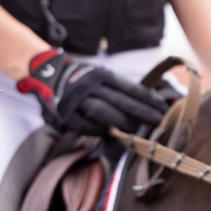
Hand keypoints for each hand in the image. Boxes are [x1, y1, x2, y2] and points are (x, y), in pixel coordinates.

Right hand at [17, 48, 169, 135]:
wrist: (46, 75)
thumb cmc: (82, 78)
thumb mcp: (100, 75)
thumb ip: (119, 88)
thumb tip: (148, 101)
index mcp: (102, 75)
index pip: (130, 88)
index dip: (148, 100)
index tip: (164, 108)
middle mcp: (90, 86)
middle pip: (120, 101)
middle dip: (142, 113)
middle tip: (158, 122)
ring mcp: (77, 101)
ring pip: (104, 113)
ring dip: (123, 123)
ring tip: (138, 131)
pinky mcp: (66, 115)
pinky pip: (86, 126)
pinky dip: (101, 131)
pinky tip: (113, 135)